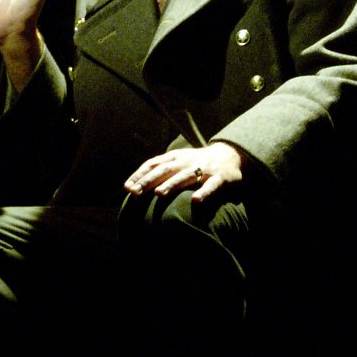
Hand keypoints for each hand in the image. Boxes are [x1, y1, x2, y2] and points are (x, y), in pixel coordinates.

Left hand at [124, 142, 242, 201]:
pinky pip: (211, 186)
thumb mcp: (177, 161)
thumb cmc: (196, 162)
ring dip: (171, 185)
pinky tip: (196, 201)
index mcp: (174, 157)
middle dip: (148, 181)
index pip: (153, 164)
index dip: (140, 175)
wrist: (229, 155)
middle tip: (135, 193)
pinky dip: (204, 193)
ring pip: (185, 177)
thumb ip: (159, 170)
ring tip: (158, 194)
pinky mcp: (220, 178)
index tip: (127, 187)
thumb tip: (134, 185)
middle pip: (164, 170)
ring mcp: (203, 169)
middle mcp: (186, 162)